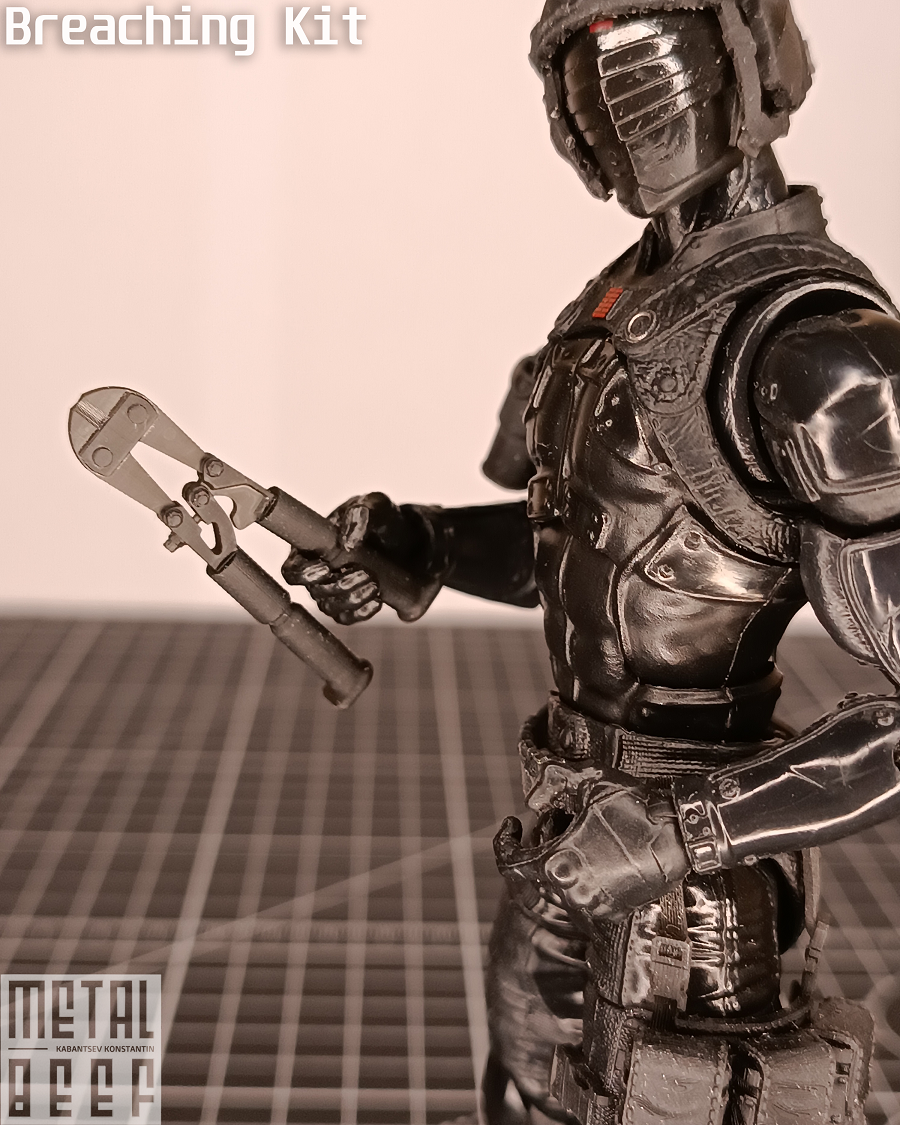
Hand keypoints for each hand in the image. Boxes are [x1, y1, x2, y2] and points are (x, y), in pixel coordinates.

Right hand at [282, 492, 431, 624]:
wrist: (421, 544)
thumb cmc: (390, 521)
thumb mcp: (379, 506)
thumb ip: (361, 514)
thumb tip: (346, 542)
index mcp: (315, 547)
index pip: (292, 568)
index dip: (302, 574)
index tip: (325, 569)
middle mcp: (322, 573)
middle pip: (313, 591)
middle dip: (336, 586)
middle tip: (363, 573)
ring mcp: (338, 592)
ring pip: (330, 607)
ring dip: (350, 599)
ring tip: (374, 584)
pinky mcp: (357, 606)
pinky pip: (348, 618)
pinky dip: (361, 611)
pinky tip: (377, 600)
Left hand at [495, 781, 689, 922]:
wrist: (681, 834)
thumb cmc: (634, 806)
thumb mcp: (588, 782)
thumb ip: (550, 783)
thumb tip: (532, 798)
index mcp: (557, 864)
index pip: (511, 861)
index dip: (505, 841)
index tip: (511, 825)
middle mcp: (571, 892)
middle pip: (536, 872)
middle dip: (538, 846)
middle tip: (553, 823)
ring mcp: (593, 905)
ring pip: (559, 885)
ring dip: (559, 862)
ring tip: (578, 836)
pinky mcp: (613, 911)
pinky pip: (584, 896)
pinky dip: (581, 877)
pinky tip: (596, 855)